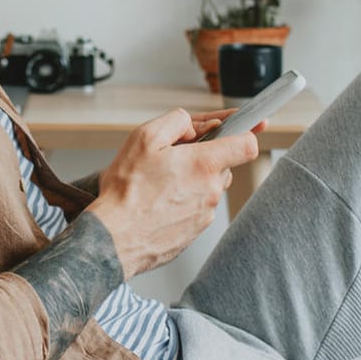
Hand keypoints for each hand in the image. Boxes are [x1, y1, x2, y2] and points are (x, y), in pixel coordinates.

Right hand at [85, 108, 261, 279]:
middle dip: (204, 157)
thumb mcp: (144, 138)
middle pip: (224, 165)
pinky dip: (183, 201)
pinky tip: (159, 202)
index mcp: (203, 164)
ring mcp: (205, 214)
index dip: (246, 132)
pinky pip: (197, 207)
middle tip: (174, 158)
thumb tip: (195, 124)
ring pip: (209, 187)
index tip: (247, 128)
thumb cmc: (126, 191)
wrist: (113, 237)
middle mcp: (211, 191)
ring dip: (193, 181)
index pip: (247, 145)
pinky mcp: (195, 231)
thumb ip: (177, 121)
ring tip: (161, 183)